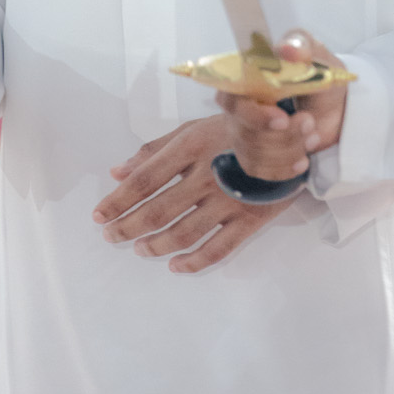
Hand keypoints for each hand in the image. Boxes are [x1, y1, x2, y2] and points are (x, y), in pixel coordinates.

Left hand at [92, 116, 294, 272]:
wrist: (294, 132)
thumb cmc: (237, 128)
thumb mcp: (194, 127)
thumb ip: (155, 150)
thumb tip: (118, 172)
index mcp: (190, 147)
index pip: (143, 181)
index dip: (117, 201)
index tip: (99, 216)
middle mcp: (207, 175)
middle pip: (157, 211)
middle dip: (128, 227)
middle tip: (112, 237)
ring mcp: (230, 200)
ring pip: (183, 232)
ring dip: (156, 245)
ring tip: (140, 249)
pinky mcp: (251, 219)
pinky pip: (219, 249)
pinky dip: (194, 262)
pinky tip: (176, 265)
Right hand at [215, 30, 348, 180]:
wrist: (335, 106)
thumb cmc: (320, 76)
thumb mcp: (317, 56)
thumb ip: (301, 47)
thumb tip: (286, 49)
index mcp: (245, 78)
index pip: (231, 99)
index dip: (254, 115)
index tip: (282, 118)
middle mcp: (238, 108)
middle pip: (245, 132)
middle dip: (282, 135)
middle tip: (309, 122)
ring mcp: (243, 133)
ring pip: (255, 154)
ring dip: (289, 149)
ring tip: (312, 135)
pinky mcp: (254, 156)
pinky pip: (261, 171)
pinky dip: (284, 168)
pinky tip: (303, 159)